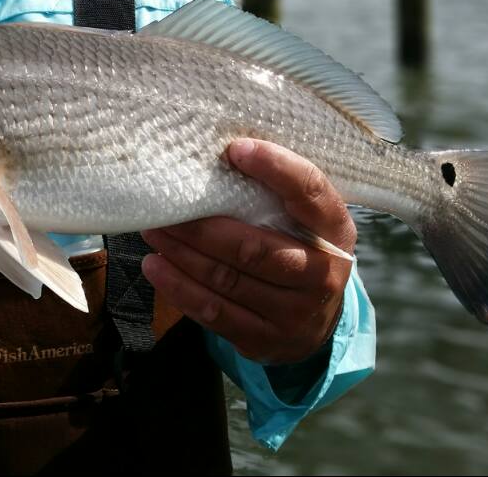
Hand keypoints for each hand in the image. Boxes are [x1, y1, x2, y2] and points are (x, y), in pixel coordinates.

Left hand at [141, 139, 355, 364]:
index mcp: (335, 231)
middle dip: (202, 227)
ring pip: (227, 280)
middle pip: (254, 248)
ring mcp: (295, 314)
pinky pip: (214, 313)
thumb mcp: (305, 219)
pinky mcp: (265, 340)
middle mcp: (322, 275)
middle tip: (165, 205)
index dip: (276, 168)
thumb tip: (221, 149)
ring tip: (152, 230)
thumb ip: (276, 191)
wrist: (316, 317)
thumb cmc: (298, 246)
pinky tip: (155, 266)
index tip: (235, 149)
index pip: (310, 194)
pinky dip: (179, 288)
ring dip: (181, 254)